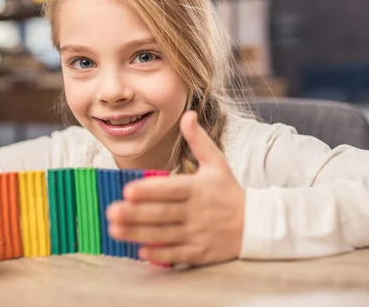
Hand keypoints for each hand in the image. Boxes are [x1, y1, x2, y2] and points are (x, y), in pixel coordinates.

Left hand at [106, 110, 244, 265]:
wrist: (257, 224)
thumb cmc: (229, 191)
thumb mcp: (217, 163)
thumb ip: (198, 140)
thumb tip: (188, 114)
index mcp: (199, 188)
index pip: (171, 189)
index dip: (149, 191)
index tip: (127, 191)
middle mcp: (198, 211)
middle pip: (162, 214)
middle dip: (136, 214)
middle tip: (111, 212)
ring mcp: (199, 234)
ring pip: (164, 235)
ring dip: (138, 234)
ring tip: (114, 230)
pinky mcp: (201, 253)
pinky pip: (177, 255)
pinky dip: (159, 255)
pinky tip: (140, 252)